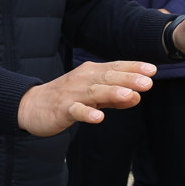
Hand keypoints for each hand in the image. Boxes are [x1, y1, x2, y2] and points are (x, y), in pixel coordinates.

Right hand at [18, 60, 154, 135]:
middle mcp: (83, 80)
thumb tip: (137, 96)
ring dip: (112, 93)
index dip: (133, 67)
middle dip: (128, 79)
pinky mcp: (62, 109)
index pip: (116, 67)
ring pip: (95, 92)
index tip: (152, 70)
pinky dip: (87, 114)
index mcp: (92, 73)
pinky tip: (98, 118)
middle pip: (108, 77)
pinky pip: (76, 111)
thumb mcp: (94, 97)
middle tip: (148, 83)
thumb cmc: (67, 98)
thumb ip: (115, 97)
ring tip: (129, 95)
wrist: (32, 106)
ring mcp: (72, 94)